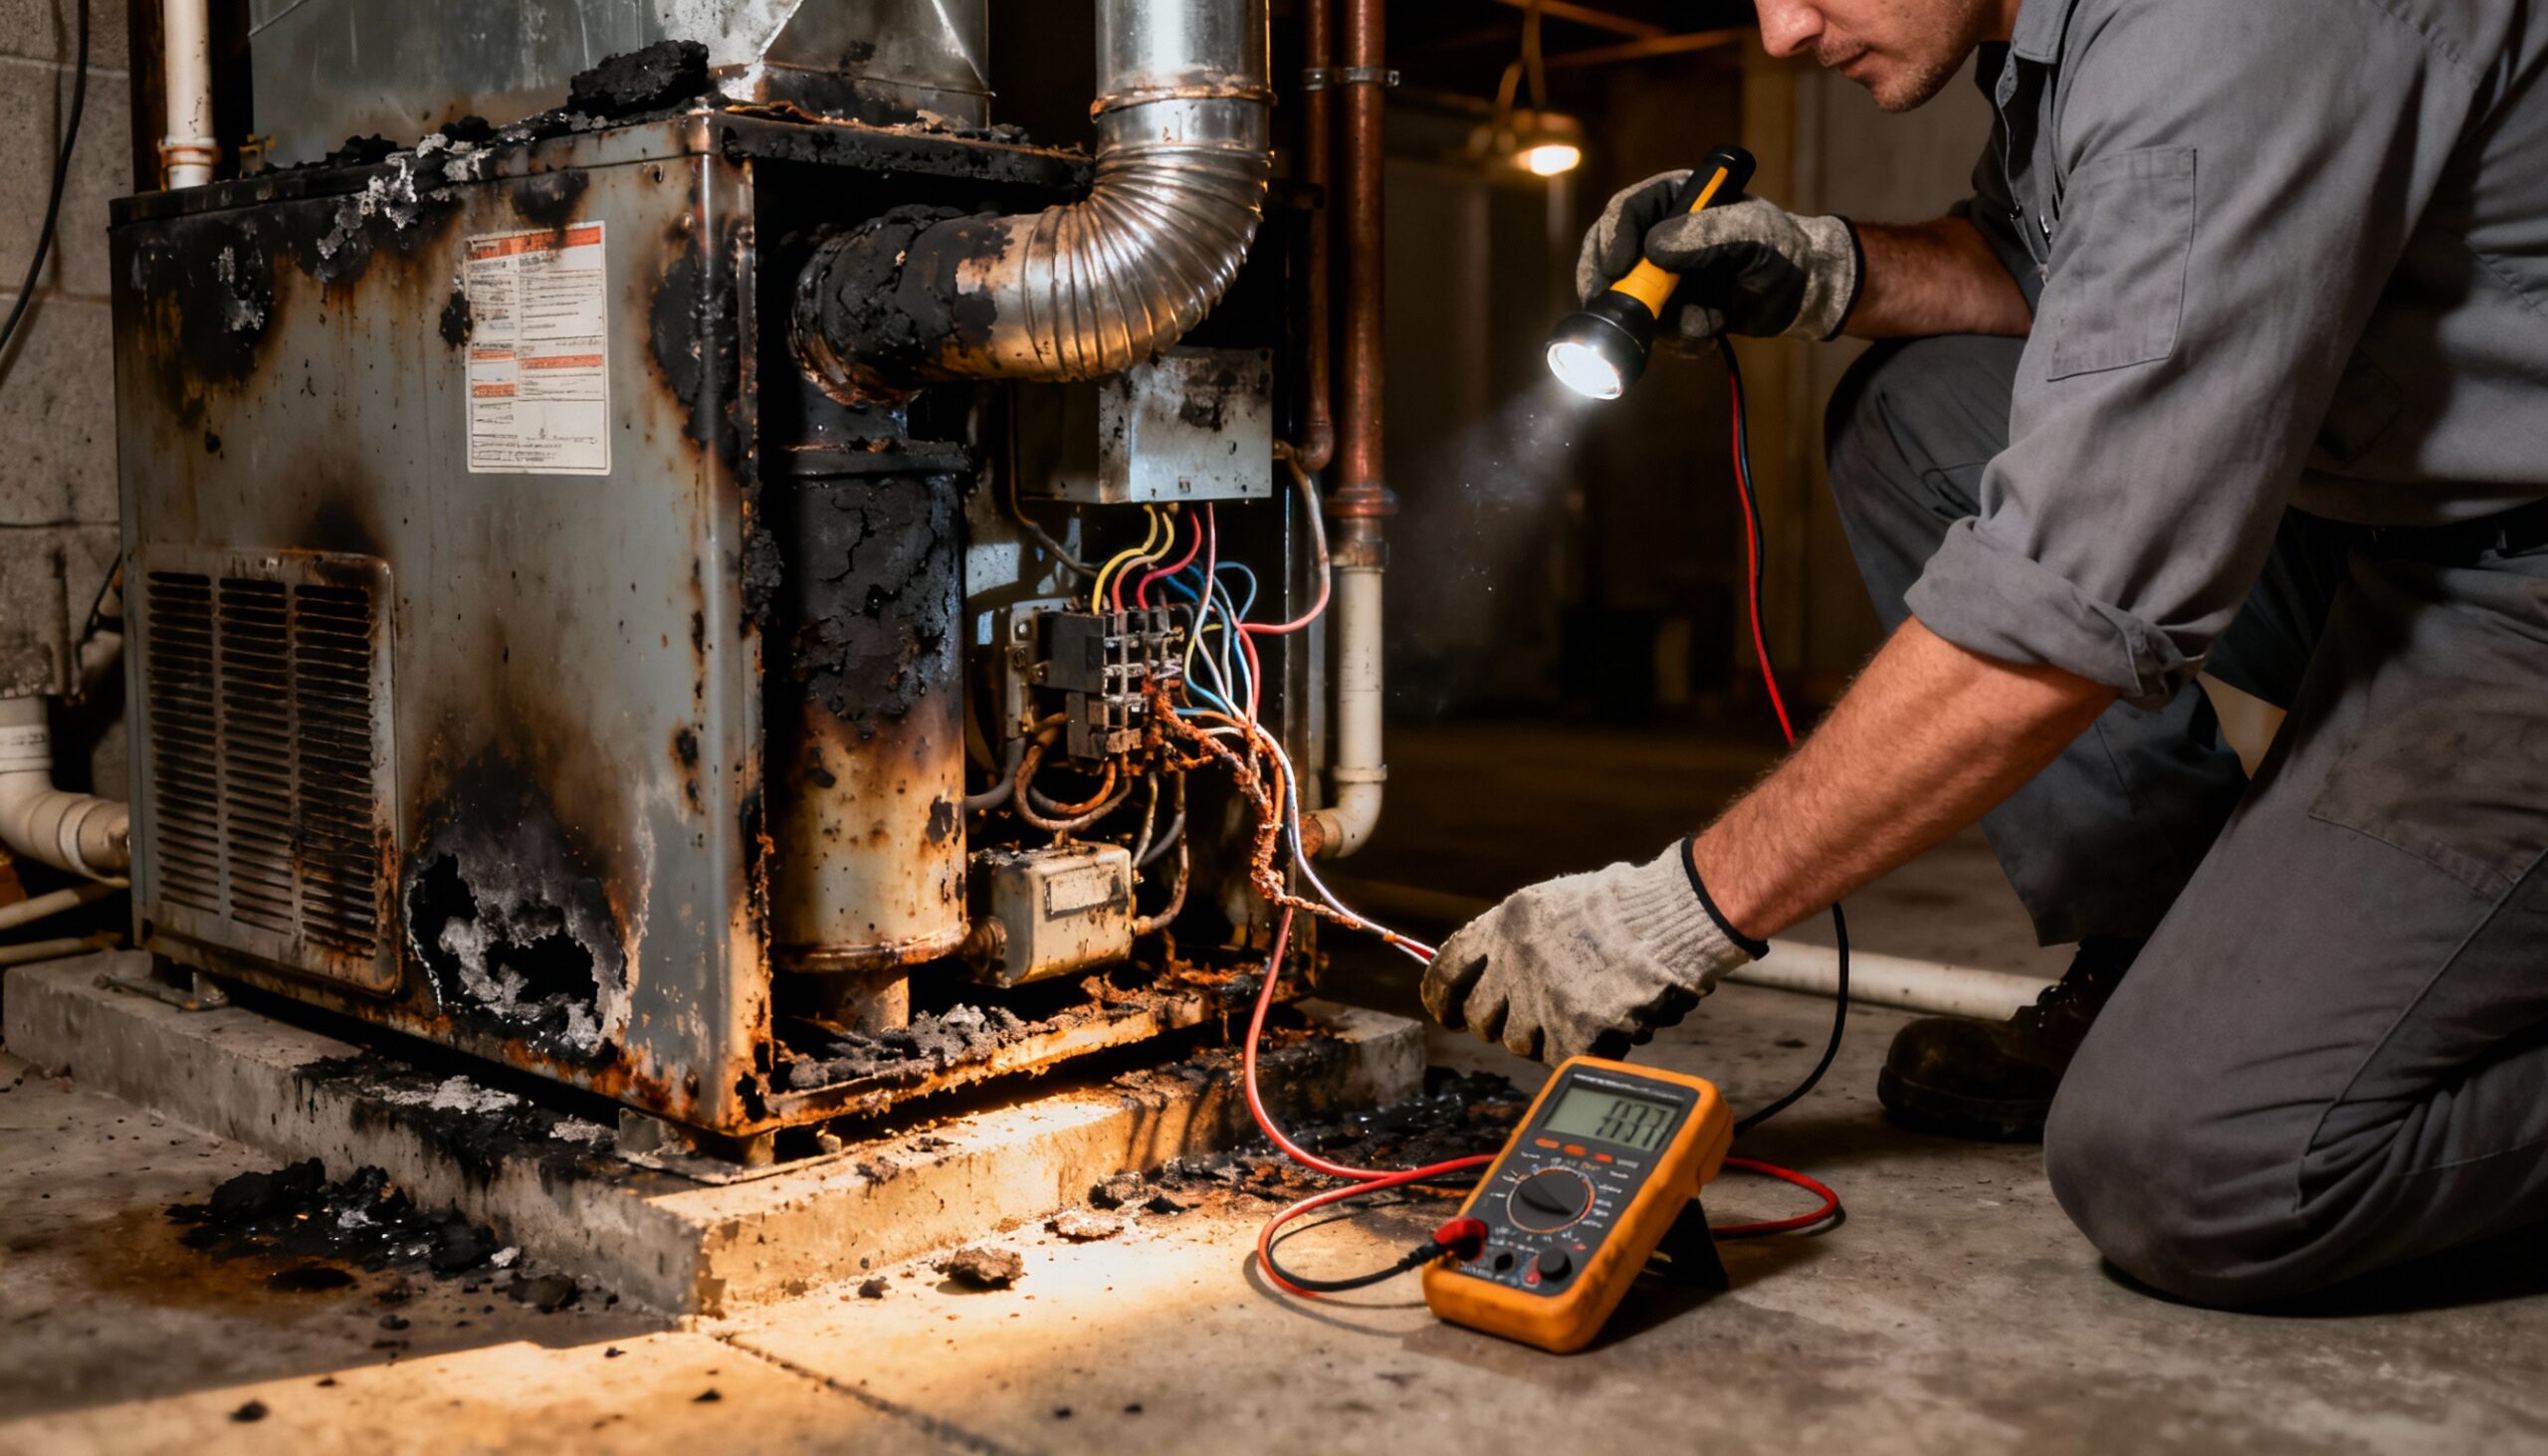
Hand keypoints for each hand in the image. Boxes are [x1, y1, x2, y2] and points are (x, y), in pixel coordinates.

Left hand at [1422, 839, 1762, 1064]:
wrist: (1673, 918)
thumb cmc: (1629, 904)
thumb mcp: (1555, 903)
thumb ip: (1518, 937)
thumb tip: (1494, 970)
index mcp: (1504, 925)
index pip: (1446, 970)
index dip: (1441, 997)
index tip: (1446, 1012)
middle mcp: (1513, 965)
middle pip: (1480, 1020)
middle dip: (1501, 1023)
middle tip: (1530, 1017)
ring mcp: (1541, 1003)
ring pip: (1520, 1045)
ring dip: (1545, 1037)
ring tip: (1582, 1013)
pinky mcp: (1573, 1036)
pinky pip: (1563, 1060)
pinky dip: (1585, 1050)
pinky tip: (1608, 1026)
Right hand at [1576, 172, 1862, 343]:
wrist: (1803, 293)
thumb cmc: (1784, 249)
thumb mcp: (1756, 232)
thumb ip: (1710, 233)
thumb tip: (1656, 249)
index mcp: (1675, 201)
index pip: (1626, 211)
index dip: (1613, 238)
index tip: (1619, 266)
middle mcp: (1660, 237)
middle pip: (1608, 257)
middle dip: (1613, 289)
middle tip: (1615, 311)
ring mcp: (1662, 277)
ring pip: (1632, 303)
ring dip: (1666, 322)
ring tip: (1709, 321)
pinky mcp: (1672, 311)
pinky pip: (1657, 332)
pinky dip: (1683, 339)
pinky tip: (1713, 331)